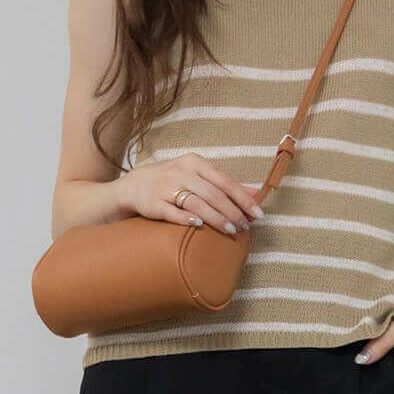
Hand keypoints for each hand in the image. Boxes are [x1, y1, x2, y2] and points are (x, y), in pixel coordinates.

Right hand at [121, 153, 263, 235]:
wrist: (134, 186)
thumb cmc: (173, 181)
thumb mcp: (198, 176)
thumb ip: (225, 185)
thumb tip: (256, 195)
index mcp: (195, 163)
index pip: (224, 181)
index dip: (243, 198)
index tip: (258, 213)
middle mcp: (181, 172)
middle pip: (213, 193)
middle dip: (232, 211)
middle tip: (245, 226)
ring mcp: (166, 187)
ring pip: (197, 203)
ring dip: (216, 218)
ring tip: (231, 230)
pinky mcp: (154, 203)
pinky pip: (173, 212)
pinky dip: (186, 219)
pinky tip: (199, 226)